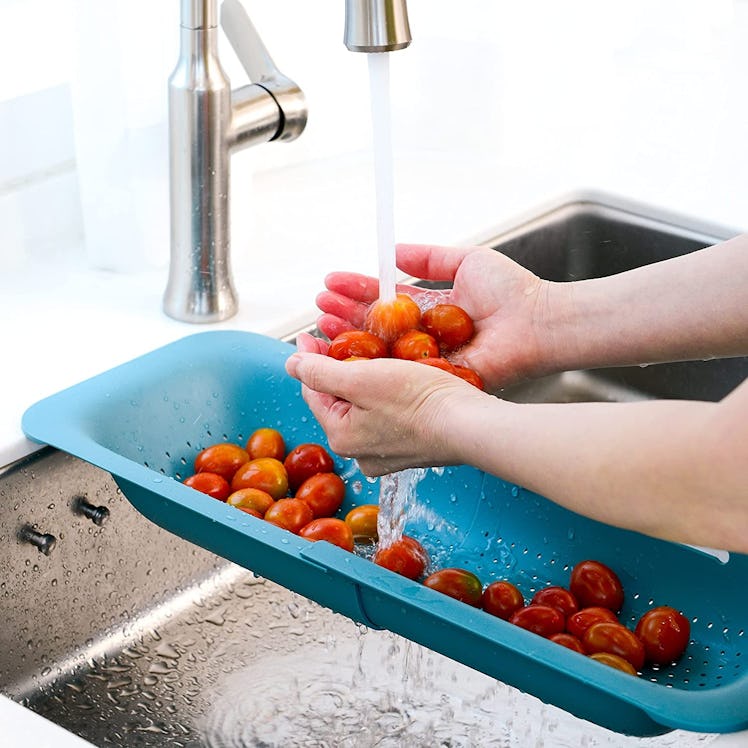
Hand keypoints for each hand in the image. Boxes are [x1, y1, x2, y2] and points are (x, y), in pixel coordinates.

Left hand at [286, 333, 483, 475]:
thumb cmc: (419, 400)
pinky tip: (397, 374)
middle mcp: (360, 452)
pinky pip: (388, 414)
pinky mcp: (410, 447)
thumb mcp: (361, 378)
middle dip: (337, 368)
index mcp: (341, 436)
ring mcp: (386, 453)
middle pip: (338, 400)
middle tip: (341, 338)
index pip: (313, 391)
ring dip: (363, 378)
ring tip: (371, 352)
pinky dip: (386, 393)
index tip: (310, 333)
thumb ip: (320, 372)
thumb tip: (290, 365)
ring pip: (364, 406)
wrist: (470, 425)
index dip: (309, 358)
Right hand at [315, 243, 548, 390]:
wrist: (536, 322)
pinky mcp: (433, 378)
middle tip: (318, 306)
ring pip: (380, 350)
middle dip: (345, 314)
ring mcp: (427, 358)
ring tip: (322, 322)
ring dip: (349, 336)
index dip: (357, 290)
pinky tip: (348, 351)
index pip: (384, 299)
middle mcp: (423, 335)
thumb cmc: (511, 291)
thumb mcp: (465, 260)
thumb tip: (392, 252)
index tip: (330, 282)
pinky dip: (372, 363)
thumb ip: (429, 257)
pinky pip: (398, 371)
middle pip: (375, 325)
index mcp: (430, 309)